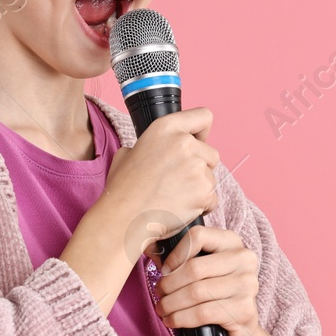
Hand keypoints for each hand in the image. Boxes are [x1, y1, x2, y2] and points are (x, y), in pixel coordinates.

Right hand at [101, 108, 220, 248]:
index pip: (203, 116)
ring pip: (211, 178)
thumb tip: (158, 149)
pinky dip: (201, 206)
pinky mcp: (204, 190)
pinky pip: (212, 198)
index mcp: (166, 127)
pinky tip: (180, 209)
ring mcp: (196, 166)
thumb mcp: (128, 153)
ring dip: (199, 188)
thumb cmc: (123, 190)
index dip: (202, 132)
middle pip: (211, 153)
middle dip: (200, 167)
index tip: (198, 143)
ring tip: (174, 197)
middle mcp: (184, 142)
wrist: (124, 219)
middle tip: (177, 181)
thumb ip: (151, 144)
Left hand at [149, 224, 263, 335]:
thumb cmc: (218, 294)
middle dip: (169, 284)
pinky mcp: (243, 310)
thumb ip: (182, 257)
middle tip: (159, 293)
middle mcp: (244, 260)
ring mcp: (247, 285)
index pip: (199, 236)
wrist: (243, 328)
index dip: (175, 253)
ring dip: (171, 303)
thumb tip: (149, 248)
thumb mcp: (206, 270)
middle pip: (194, 268)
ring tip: (162, 309)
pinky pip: (203, 313)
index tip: (164, 270)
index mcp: (233, 242)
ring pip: (196, 292)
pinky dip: (181, 318)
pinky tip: (171, 320)